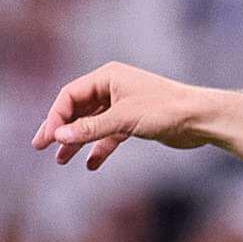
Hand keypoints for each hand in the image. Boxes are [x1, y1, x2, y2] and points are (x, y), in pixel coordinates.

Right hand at [32, 63, 214, 168]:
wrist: (199, 118)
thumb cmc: (164, 110)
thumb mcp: (122, 119)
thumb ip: (90, 129)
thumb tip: (59, 135)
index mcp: (107, 77)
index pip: (70, 95)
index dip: (55, 117)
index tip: (47, 139)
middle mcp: (112, 87)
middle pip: (77, 109)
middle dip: (61, 128)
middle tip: (42, 147)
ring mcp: (123, 105)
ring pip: (92, 124)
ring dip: (77, 141)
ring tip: (61, 160)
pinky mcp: (134, 121)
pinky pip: (109, 135)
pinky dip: (100, 148)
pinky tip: (91, 164)